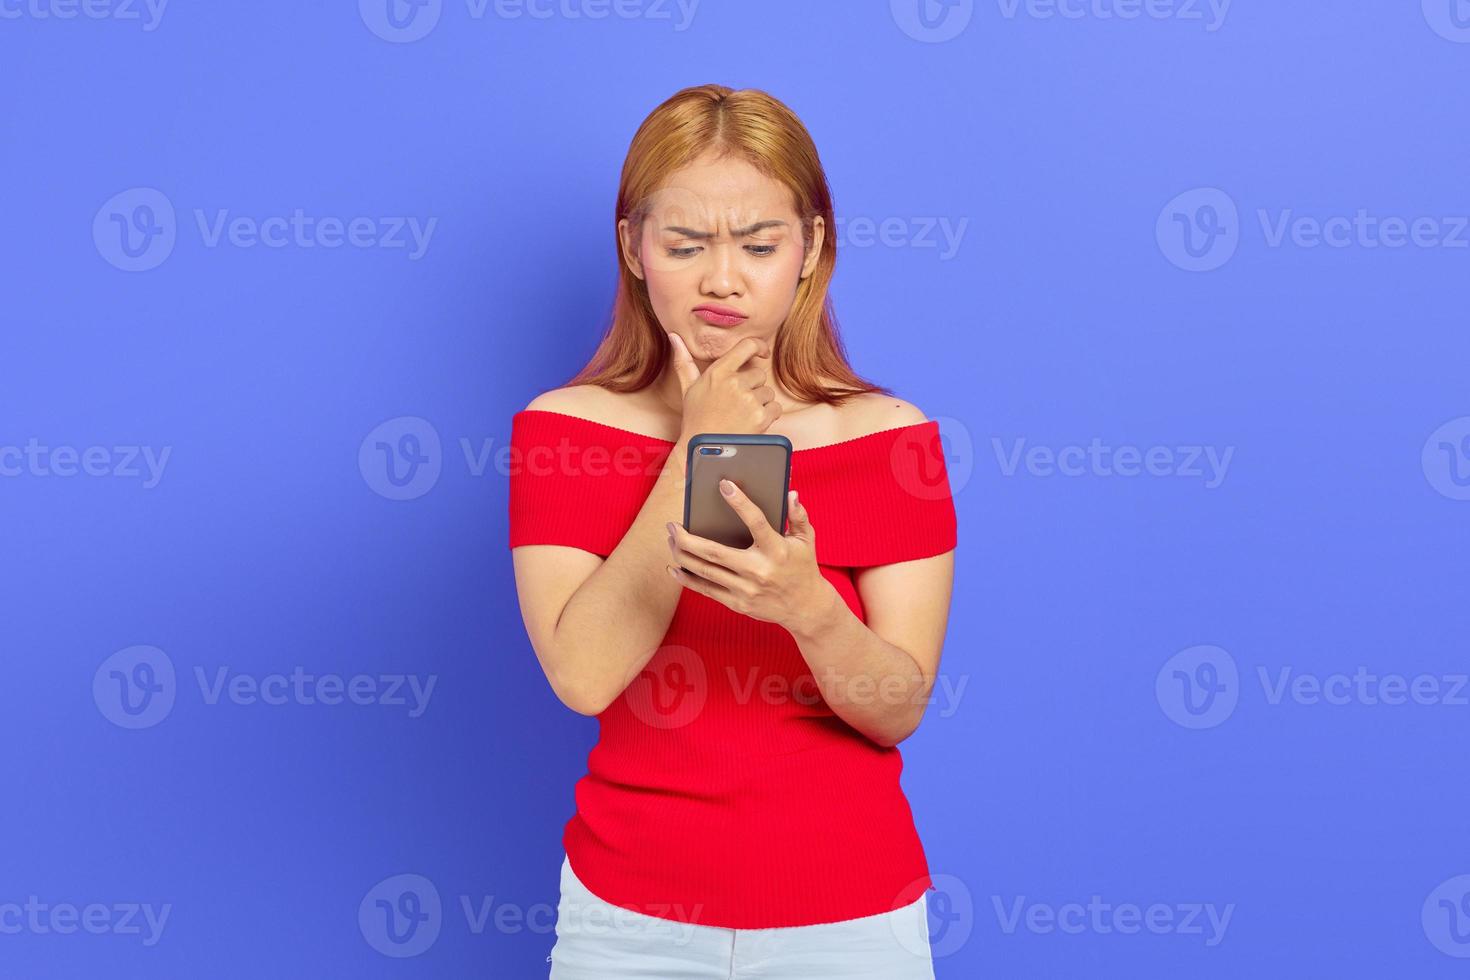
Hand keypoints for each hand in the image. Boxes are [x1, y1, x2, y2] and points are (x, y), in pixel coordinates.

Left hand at [665, 481, 838, 636]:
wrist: (806, 608)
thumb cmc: (803, 567)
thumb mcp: (806, 540)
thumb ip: (798, 516)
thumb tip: (790, 493)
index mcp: (776, 550)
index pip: (756, 521)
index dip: (740, 502)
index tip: (723, 485)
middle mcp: (759, 570)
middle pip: (714, 552)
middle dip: (687, 538)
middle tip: (672, 525)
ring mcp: (746, 589)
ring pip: (705, 571)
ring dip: (682, 554)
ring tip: (671, 540)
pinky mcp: (737, 603)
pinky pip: (706, 590)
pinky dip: (687, 578)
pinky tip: (674, 567)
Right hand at [667, 331, 779, 437]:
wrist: (703, 451)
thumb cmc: (696, 419)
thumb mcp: (688, 389)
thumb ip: (684, 361)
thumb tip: (674, 336)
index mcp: (718, 372)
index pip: (747, 346)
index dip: (759, 346)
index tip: (763, 353)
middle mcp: (734, 383)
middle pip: (759, 374)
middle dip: (753, 387)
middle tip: (737, 403)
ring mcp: (748, 400)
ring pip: (768, 392)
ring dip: (760, 403)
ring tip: (741, 415)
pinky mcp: (760, 417)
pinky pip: (775, 408)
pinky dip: (768, 415)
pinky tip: (751, 423)